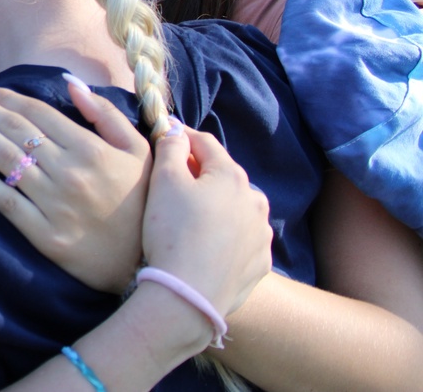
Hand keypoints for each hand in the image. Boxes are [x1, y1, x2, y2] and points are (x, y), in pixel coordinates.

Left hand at [0, 78, 150, 292]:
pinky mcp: (41, 233)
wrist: (146, 264)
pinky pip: (3, 200)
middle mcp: (68, 173)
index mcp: (90, 149)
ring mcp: (52, 204)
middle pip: (15, 132)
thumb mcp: (138, 151)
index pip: (37, 113)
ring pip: (4, 160)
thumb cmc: (141, 200)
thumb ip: (105, 113)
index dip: (7, 97)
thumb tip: (69, 81)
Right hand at [142, 125, 271, 318]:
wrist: (189, 295)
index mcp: (232, 176)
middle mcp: (255, 200)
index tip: (164, 136)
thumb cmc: (173, 231)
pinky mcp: (261, 263)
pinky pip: (241, 239)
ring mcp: (262, 234)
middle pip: (223, 176)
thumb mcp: (164, 180)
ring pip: (235, 208)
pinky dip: (225, 236)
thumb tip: (175, 130)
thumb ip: (170, 147)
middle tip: (173, 182)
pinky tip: (206, 245)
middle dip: (200, 174)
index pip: (204, 143)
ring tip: (190, 219)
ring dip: (216, 205)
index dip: (181, 136)